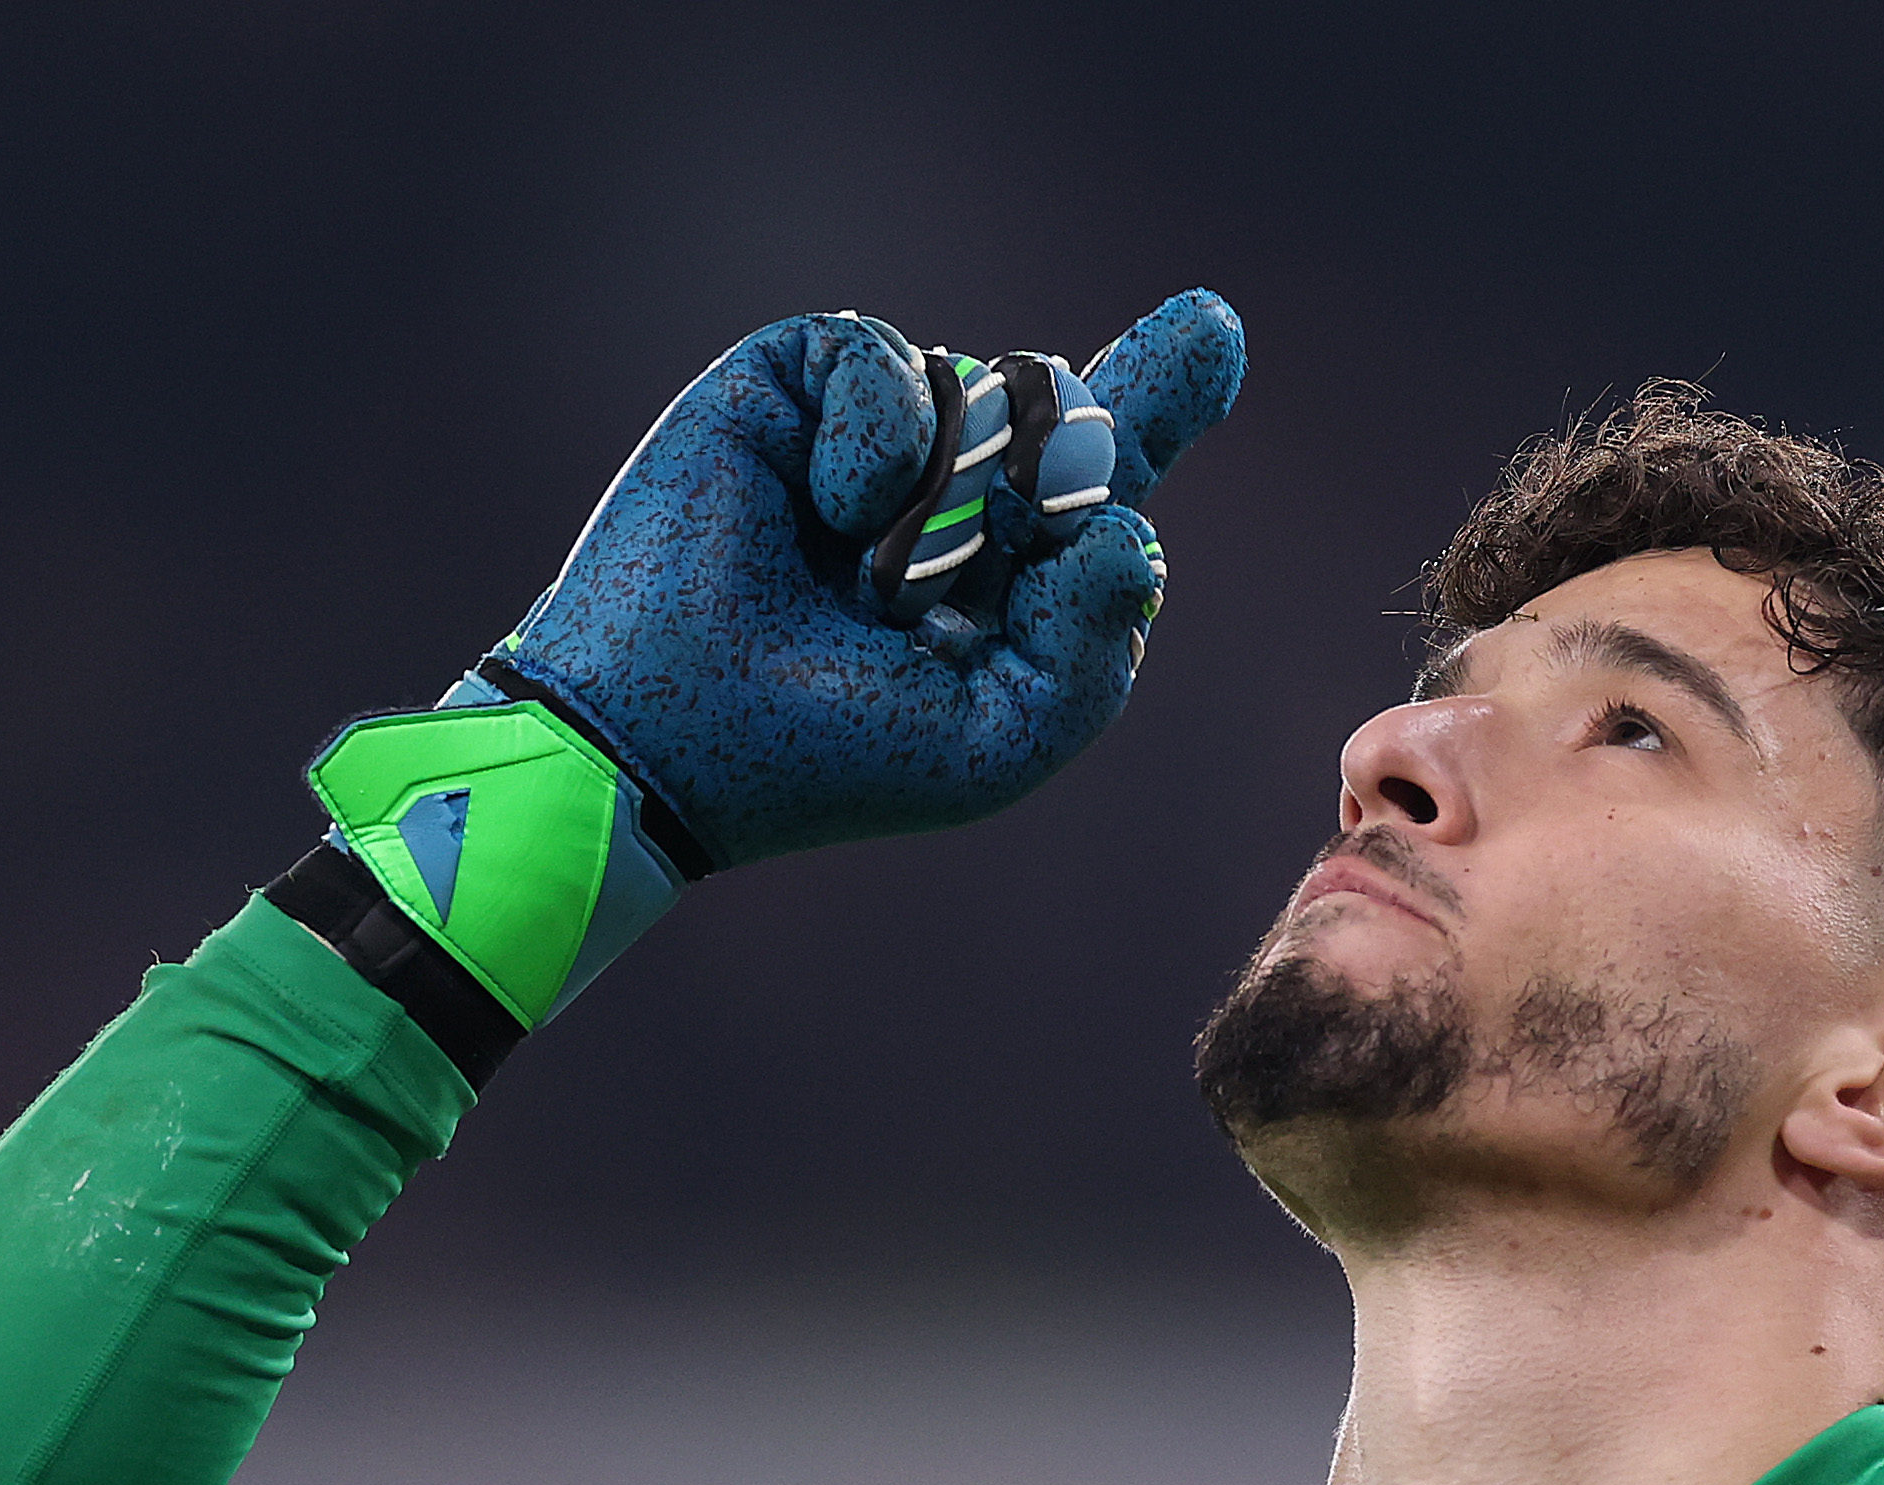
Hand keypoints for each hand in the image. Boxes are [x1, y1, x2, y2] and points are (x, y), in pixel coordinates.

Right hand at [302, 291, 1243, 1032]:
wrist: (670, 733)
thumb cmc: (833, 754)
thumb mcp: (1002, 735)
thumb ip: (1097, 649)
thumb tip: (1129, 527)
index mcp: (1009, 572)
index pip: (1103, 478)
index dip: (1160, 395)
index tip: (1213, 331)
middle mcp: (954, 489)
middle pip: (1072, 409)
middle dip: (1094, 431)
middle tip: (1051, 512)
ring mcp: (880, 434)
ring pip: (994, 389)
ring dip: (956, 491)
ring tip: (874, 577)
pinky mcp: (799, 381)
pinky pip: (896, 360)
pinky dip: (879, 444)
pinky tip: (828, 511)